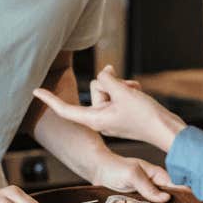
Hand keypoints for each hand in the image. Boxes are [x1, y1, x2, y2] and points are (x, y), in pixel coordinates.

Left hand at [33, 66, 186, 152]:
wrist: (168, 130)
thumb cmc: (145, 116)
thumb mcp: (123, 92)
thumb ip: (108, 79)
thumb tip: (104, 72)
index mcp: (95, 119)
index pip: (66, 109)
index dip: (50, 99)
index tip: (35, 90)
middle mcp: (100, 118)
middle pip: (94, 90)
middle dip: (109, 83)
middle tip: (125, 89)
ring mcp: (111, 116)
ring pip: (108, 88)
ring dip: (121, 85)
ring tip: (135, 91)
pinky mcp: (122, 113)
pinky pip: (118, 93)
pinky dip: (127, 89)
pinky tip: (138, 91)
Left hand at [94, 150, 175, 202]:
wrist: (98, 171)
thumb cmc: (115, 168)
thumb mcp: (132, 174)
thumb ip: (148, 186)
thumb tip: (166, 198)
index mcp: (158, 175)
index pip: (176, 188)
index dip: (182, 198)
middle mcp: (154, 186)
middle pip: (168, 200)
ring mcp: (146, 195)